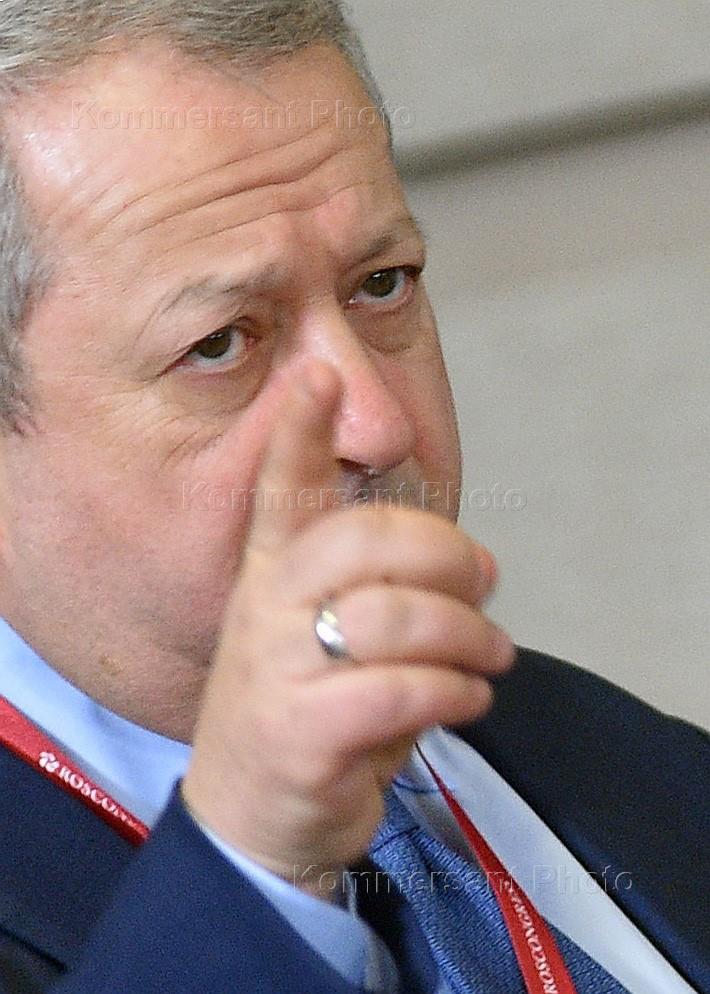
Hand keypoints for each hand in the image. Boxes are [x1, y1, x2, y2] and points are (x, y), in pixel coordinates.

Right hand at [182, 361, 513, 896]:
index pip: (280, 488)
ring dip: (468, 635)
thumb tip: (473, 563)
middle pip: (364, 540)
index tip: (317, 373)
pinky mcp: (299, 730)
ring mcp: (275, 667)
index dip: (299, 429)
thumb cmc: (308, 710)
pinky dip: (455, 692)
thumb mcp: (326, 637)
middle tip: (486, 578)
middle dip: (446, 553)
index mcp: (271, 573)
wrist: (251, 813)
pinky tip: (469, 698)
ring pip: (395, 617)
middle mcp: (264, 608)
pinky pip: (400, 690)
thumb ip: (383, 590)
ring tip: (494, 655)